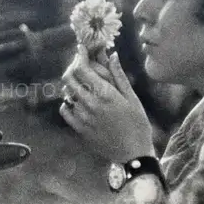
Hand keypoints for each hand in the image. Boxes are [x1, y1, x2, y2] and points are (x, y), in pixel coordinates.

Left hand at [60, 46, 154, 161]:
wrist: (133, 153)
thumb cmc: (137, 124)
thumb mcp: (132, 98)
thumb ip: (119, 76)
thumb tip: (112, 55)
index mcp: (105, 94)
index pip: (83, 69)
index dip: (80, 56)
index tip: (81, 49)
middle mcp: (90, 104)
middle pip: (69, 78)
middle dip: (73, 67)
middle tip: (80, 64)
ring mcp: (82, 117)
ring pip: (67, 93)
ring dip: (72, 84)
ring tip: (82, 83)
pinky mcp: (79, 129)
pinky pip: (65, 111)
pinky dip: (67, 102)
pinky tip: (76, 101)